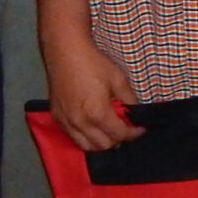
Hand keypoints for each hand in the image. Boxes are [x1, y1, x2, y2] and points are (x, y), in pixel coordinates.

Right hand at [45, 33, 140, 151]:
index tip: (141, 128)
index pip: (120, 134)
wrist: (65, 51)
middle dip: (118, 139)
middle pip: (104, 146)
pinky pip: (73, 137)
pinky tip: (92, 126)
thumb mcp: (118, 79)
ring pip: (86, 146)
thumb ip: (129, 100)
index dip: (134, 133)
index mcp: (97, 113)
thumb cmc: (93, 63)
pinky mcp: (57, 117)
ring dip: (101, 142)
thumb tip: (136, 114)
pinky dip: (85, 137)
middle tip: (125, 127)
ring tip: (109, 130)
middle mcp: (80, 123)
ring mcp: (66, 122)